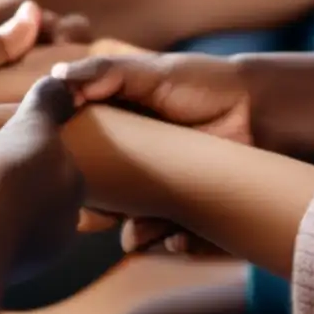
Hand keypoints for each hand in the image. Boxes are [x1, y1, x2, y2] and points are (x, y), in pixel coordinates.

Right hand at [54, 52, 251, 254]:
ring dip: (132, 233)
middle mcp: (127, 166)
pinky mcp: (183, 209)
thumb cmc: (201, 82)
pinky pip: (167, 237)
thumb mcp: (151, 72)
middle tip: (95, 217)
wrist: (257, 108)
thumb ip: (105, 72)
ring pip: (129, 225)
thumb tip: (56, 78)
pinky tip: (176, 238)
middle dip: (94, 214)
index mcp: (110, 131)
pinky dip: (169, 241)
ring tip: (140, 232)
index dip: (64, 168)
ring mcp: (155, 191)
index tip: (60, 174)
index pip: (74, 156)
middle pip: (97, 200)